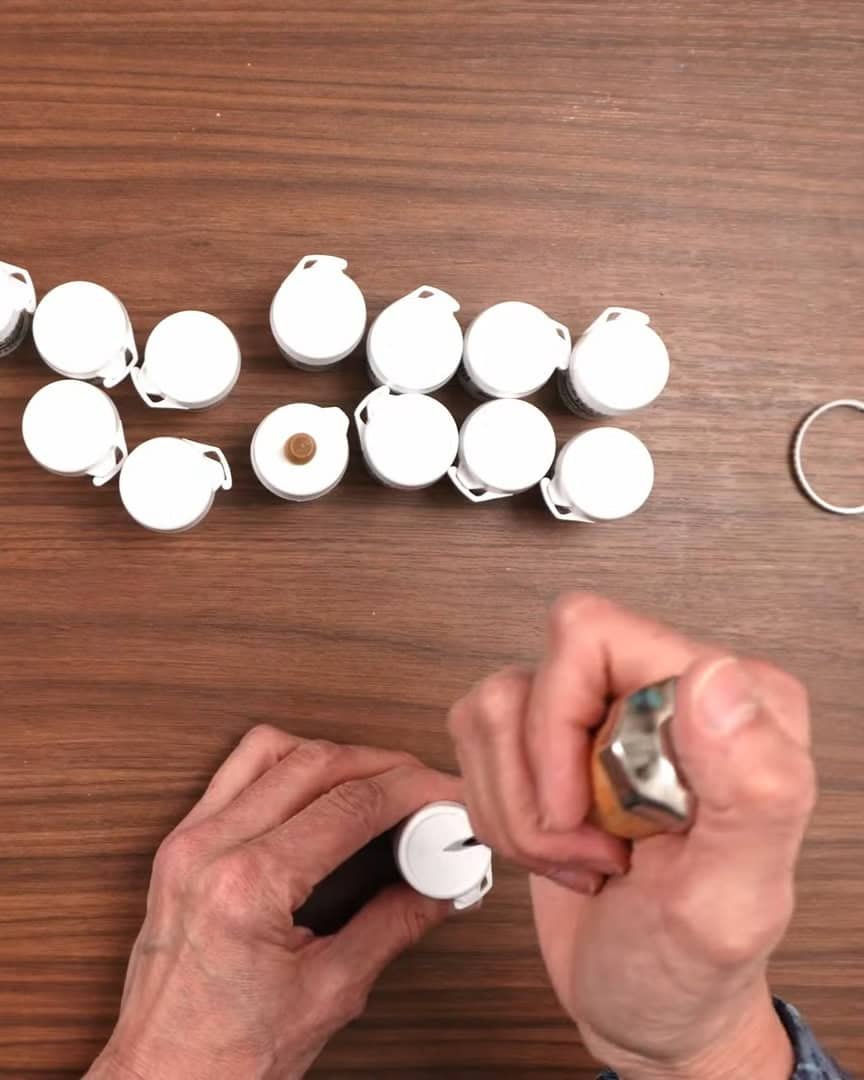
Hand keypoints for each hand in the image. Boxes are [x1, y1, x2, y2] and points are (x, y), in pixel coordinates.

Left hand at [87, 727, 460, 1079]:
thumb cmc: (225, 1059)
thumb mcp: (330, 995)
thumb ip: (393, 926)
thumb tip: (440, 886)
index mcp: (247, 887)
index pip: (351, 805)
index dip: (412, 789)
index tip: (444, 793)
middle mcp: (209, 850)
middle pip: (314, 762)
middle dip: (382, 764)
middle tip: (424, 786)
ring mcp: (186, 843)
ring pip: (269, 750)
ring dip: (331, 754)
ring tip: (374, 781)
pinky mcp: (177, 848)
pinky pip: (235, 774)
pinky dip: (285, 767)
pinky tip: (315, 789)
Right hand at [448, 593, 815, 1079]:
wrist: (647, 1006)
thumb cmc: (694, 966)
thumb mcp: (735, 899)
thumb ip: (753, 784)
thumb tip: (713, 675)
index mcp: (730, 699)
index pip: (591, 636)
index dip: (561, 725)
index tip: (584, 809)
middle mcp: (663, 690)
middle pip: (535, 675)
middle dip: (538, 782)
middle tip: (589, 840)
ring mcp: (602, 713)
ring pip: (494, 707)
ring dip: (518, 807)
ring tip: (577, 854)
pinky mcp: (552, 740)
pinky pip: (475, 740)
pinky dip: (499, 812)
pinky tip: (555, 849)